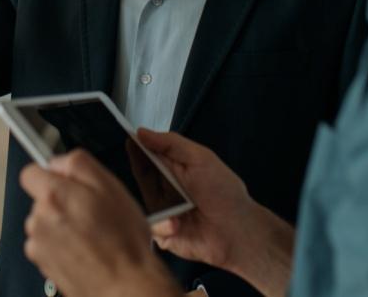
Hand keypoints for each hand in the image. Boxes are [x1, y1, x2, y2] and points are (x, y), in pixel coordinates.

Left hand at [20, 150, 183, 296]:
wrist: (125, 285)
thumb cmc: (123, 241)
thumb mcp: (111, 185)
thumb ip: (78, 163)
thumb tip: (58, 162)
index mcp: (53, 195)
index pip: (30, 172)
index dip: (49, 175)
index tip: (65, 183)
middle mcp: (39, 219)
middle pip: (40, 199)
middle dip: (60, 202)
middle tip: (90, 212)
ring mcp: (38, 244)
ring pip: (44, 223)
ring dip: (60, 225)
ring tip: (90, 235)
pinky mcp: (42, 264)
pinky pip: (47, 245)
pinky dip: (60, 245)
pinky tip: (83, 250)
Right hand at [140, 130, 293, 295]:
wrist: (238, 230)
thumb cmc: (224, 192)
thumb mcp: (200, 158)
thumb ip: (171, 143)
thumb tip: (142, 132)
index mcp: (174, 169)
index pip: (148, 155)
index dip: (137, 147)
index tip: (129, 138)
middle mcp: (165, 189)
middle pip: (142, 176)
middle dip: (141, 171)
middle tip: (149, 167)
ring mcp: (163, 212)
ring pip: (143, 201)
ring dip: (157, 200)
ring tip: (175, 202)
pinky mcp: (163, 235)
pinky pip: (152, 227)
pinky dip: (163, 224)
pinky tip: (177, 223)